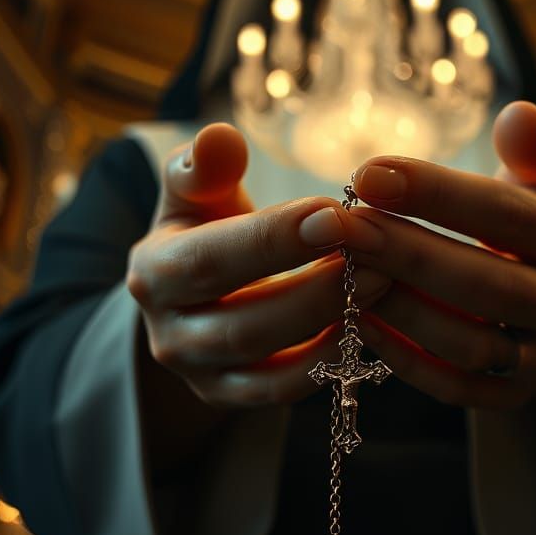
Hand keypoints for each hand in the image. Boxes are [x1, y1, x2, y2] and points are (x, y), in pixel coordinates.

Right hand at [126, 123, 388, 407]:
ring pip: (266, 360)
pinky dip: (324, 362)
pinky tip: (365, 323)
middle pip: (242, 322)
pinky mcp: (230, 396)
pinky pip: (280, 391)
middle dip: (314, 288)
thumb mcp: (197, 189)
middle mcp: (167, 333)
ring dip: (328, 322)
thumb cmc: (207, 225)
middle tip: (376, 252)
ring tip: (382, 280)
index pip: (209, 259)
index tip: (332, 213)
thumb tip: (220, 138)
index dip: (272, 239)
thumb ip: (205, 165)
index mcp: (153, 272)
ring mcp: (198, 374)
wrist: (198, 288)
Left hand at [346, 102, 535, 409]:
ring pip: (466, 342)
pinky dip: (405, 359)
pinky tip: (359, 322)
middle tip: (339, 228)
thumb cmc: (530, 222)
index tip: (366, 173)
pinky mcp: (518, 396)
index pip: (501, 212)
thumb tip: (521, 113)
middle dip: (402, 251)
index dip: (432, 192)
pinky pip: (456, 387)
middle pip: (479, 281)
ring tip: (343, 272)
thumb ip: (532, 149)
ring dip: (398, 308)